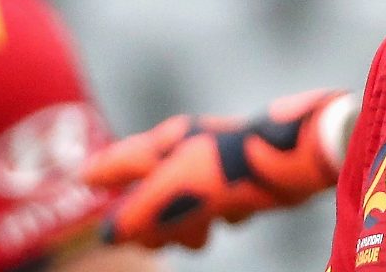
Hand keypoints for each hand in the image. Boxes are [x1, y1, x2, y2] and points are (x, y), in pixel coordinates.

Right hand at [81, 90, 356, 248]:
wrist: (300, 159)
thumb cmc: (235, 168)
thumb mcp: (178, 192)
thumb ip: (140, 211)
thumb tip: (109, 233)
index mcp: (169, 144)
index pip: (124, 158)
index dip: (106, 171)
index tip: (85, 179)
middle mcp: (191, 149)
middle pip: (154, 187)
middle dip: (150, 217)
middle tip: (151, 240)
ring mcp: (219, 162)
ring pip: (186, 199)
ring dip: (186, 224)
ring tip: (196, 241)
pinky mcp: (246, 176)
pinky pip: (220, 201)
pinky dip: (220, 214)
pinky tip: (233, 218)